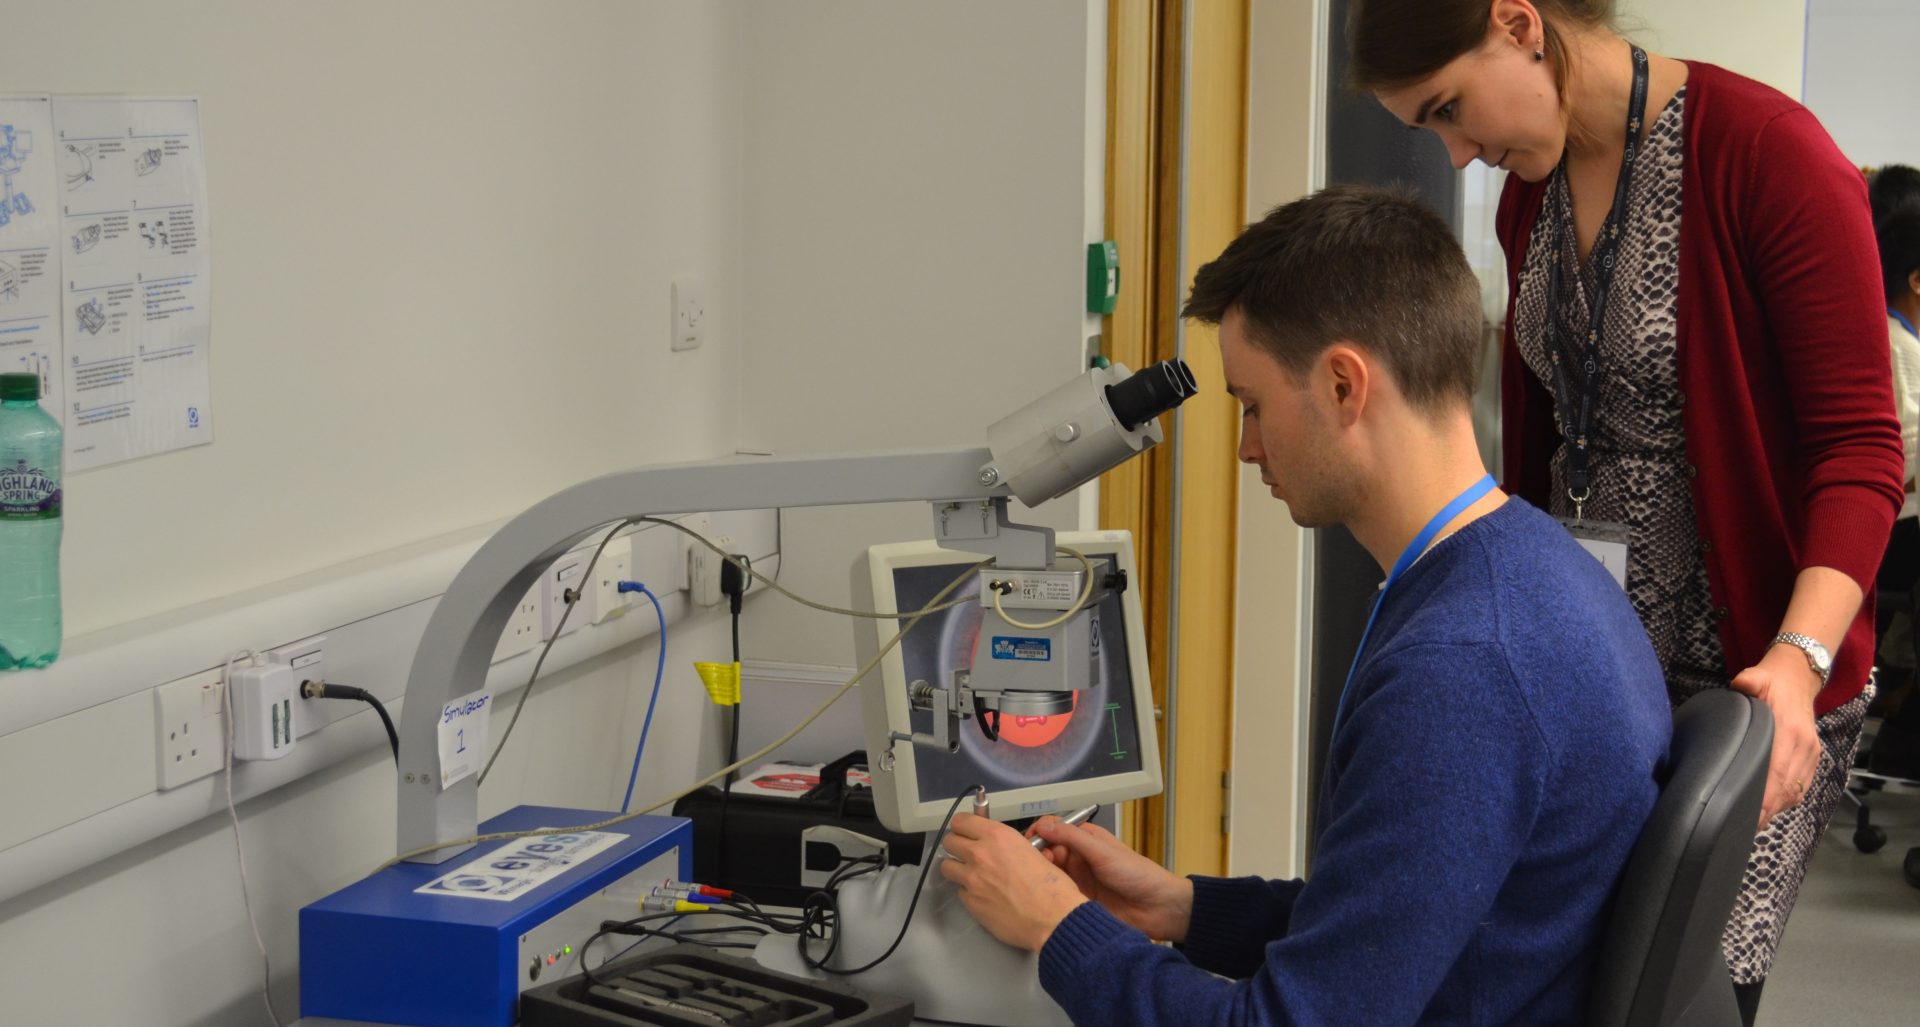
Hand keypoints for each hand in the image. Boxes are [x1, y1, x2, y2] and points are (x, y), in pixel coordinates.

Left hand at [938, 813, 1087, 951]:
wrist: (1053, 919)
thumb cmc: (1052, 886)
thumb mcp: (1030, 850)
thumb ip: (1005, 845)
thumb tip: (996, 847)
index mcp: (997, 836)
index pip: (961, 821)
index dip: (963, 826)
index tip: (966, 831)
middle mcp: (980, 854)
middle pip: (949, 841)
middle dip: (957, 846)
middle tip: (968, 853)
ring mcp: (972, 879)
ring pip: (946, 867)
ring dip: (957, 869)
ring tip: (972, 875)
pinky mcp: (970, 902)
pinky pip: (960, 892)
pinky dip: (969, 893)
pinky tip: (984, 896)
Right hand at [1024, 816, 1193, 942]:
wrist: (1159, 909)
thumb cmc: (1139, 875)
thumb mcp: (1103, 852)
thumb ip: (1073, 838)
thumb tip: (1045, 826)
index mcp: (1086, 839)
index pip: (1054, 829)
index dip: (1040, 833)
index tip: (1030, 842)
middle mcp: (1079, 858)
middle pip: (1047, 851)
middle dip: (1037, 855)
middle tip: (1035, 864)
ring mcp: (1077, 880)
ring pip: (1049, 873)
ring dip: (1040, 874)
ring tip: (1037, 879)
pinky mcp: (1077, 901)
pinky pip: (1056, 895)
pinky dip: (1047, 894)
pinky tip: (1041, 896)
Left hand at [1729, 646, 1823, 829]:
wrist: (1799, 679)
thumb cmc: (1772, 682)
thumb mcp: (1758, 676)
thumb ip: (1749, 681)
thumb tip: (1741, 685)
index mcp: (1790, 731)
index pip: (1777, 772)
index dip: (1764, 797)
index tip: (1749, 816)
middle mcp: (1804, 747)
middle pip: (1785, 788)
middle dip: (1765, 811)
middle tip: (1742, 829)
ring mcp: (1810, 754)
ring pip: (1794, 791)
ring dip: (1775, 809)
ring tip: (1752, 825)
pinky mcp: (1813, 758)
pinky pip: (1801, 787)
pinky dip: (1785, 801)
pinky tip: (1769, 810)